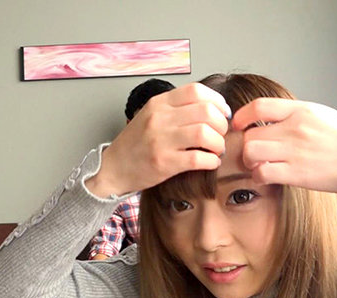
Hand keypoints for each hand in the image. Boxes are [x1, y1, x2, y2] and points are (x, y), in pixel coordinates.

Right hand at [86, 83, 230, 196]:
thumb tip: (211, 107)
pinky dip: (211, 161)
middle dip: (221, 124)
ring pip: (205, 134)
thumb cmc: (136, 143)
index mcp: (158, 103)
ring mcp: (160, 140)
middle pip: (206, 112)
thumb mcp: (151, 115)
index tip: (223, 113)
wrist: (113, 168)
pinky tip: (210, 162)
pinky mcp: (163, 163)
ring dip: (218, 143)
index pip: (196, 91)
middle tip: (220, 134)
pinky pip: (198, 159)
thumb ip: (176, 108)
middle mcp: (159, 118)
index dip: (217, 101)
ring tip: (216, 150)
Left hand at [231, 98, 336, 192]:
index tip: (238, 124)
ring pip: (252, 152)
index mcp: (301, 110)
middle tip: (253, 151)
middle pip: (251, 134)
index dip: (241, 116)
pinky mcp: (297, 174)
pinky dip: (258, 176)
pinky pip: (262, 173)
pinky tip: (266, 176)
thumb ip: (293, 114)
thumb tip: (266, 117)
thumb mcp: (320, 114)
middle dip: (247, 144)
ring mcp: (295, 152)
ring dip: (249, 160)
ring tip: (258, 164)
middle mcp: (295, 129)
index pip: (258, 107)